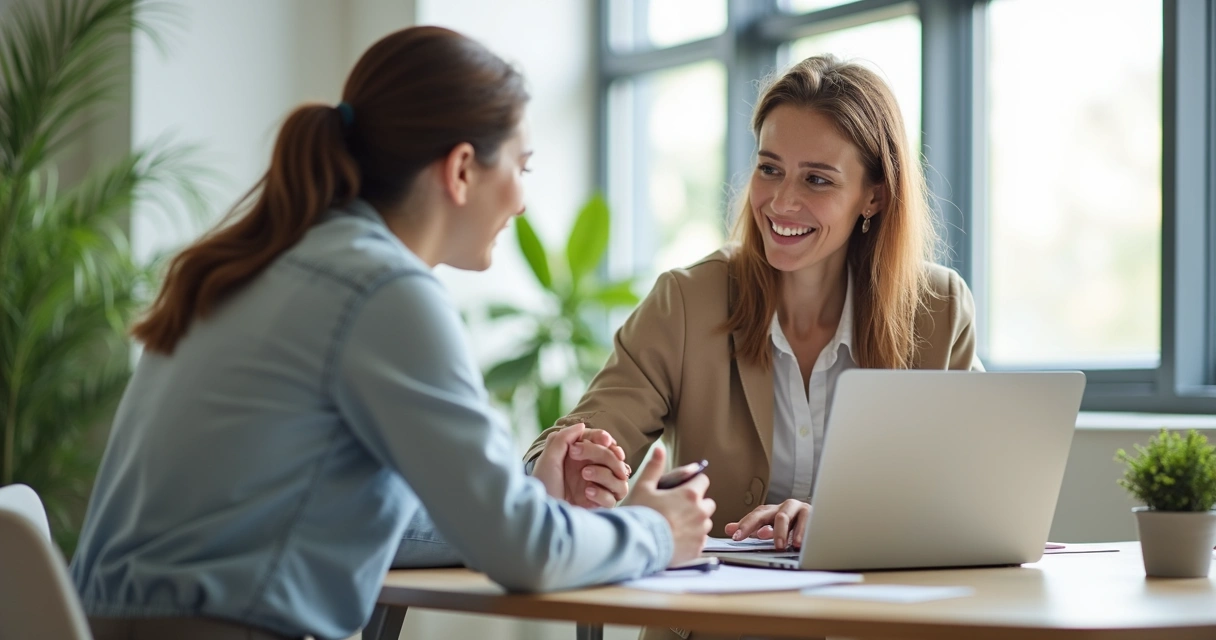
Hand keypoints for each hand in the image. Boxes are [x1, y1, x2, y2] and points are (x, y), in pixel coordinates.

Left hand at [532, 424, 629, 506]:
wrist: (540, 514)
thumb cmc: (542, 485)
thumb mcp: (548, 459)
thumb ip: (564, 438)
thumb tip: (582, 425)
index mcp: (582, 458)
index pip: (603, 443)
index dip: (605, 439)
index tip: (603, 439)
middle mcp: (593, 471)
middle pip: (614, 458)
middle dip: (601, 454)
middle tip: (577, 455)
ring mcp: (598, 489)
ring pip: (620, 478)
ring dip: (604, 473)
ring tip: (584, 475)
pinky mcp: (600, 506)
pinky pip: (613, 498)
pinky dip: (602, 493)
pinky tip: (586, 493)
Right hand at [622, 447, 715, 565]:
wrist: (637, 546)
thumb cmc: (640, 515)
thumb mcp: (643, 487)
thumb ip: (654, 468)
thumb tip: (660, 449)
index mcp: (690, 494)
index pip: (703, 481)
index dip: (693, 483)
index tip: (682, 489)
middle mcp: (700, 512)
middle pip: (707, 503)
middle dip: (697, 504)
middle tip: (677, 509)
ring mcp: (700, 532)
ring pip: (705, 523)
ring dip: (695, 522)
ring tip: (675, 526)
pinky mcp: (697, 549)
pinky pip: (700, 540)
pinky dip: (692, 539)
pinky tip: (676, 539)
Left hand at [724, 500, 810, 550]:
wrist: (817, 521)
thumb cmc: (790, 526)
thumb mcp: (769, 527)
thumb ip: (750, 529)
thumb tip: (728, 529)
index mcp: (772, 511)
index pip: (755, 516)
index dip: (745, 525)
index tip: (735, 536)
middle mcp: (784, 507)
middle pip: (769, 514)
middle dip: (762, 528)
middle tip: (758, 539)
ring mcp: (799, 509)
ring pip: (786, 516)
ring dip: (782, 531)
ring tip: (780, 545)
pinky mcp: (813, 514)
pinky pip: (807, 520)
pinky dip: (801, 532)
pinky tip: (798, 542)